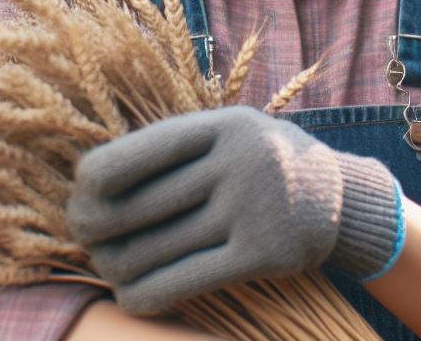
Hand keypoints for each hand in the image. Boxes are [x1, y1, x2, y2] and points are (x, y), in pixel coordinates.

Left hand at [65, 106, 403, 314]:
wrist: (339, 196)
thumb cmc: (260, 160)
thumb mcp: (227, 132)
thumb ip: (173, 147)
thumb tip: (87, 182)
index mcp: (222, 124)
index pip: (138, 152)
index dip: (95, 180)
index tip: (81, 195)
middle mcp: (238, 160)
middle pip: (137, 206)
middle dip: (97, 228)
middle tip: (86, 236)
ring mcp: (253, 207)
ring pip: (155, 249)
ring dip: (117, 264)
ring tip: (109, 263)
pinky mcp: (264, 254)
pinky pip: (184, 281)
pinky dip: (146, 294)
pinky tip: (131, 295)